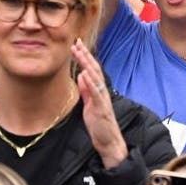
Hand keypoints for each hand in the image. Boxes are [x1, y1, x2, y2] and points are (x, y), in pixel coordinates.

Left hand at [73, 39, 127, 168]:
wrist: (109, 141)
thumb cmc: (99, 124)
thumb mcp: (89, 104)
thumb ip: (86, 90)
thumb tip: (81, 75)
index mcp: (98, 91)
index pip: (92, 70)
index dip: (84, 58)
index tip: (76, 46)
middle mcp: (102, 91)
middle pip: (94, 69)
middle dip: (85, 55)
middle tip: (77, 43)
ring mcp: (103, 99)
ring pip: (96, 77)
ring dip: (87, 64)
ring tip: (79, 52)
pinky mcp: (101, 108)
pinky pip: (96, 93)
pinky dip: (91, 82)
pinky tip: (85, 73)